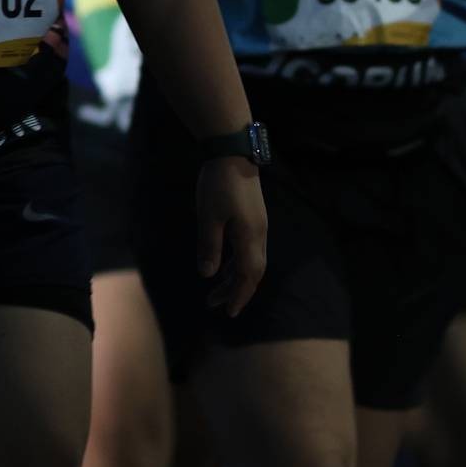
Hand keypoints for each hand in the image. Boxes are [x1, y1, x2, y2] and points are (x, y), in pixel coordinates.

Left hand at [196, 157, 266, 314]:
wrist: (234, 154)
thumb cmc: (218, 185)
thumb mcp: (209, 217)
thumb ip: (209, 246)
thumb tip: (207, 275)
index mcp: (249, 237)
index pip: (247, 275)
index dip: (238, 295)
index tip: (228, 312)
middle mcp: (259, 235)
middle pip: (252, 272)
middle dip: (236, 291)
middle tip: (217, 306)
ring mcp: (258, 226)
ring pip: (250, 261)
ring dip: (234, 277)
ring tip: (216, 291)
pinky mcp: (253, 219)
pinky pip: (248, 249)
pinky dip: (236, 263)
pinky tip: (223, 267)